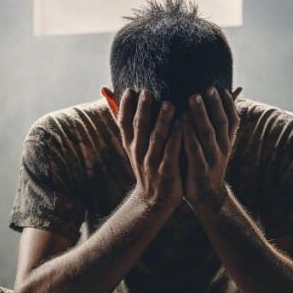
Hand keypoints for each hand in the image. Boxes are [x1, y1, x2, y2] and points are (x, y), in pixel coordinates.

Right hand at [117, 89, 183, 212]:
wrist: (153, 202)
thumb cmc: (147, 167)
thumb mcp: (134, 147)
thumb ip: (127, 123)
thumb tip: (110, 96)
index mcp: (131, 145)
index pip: (124, 123)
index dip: (125, 107)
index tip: (130, 90)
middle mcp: (139, 152)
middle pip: (139, 128)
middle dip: (143, 110)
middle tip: (147, 91)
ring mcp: (152, 163)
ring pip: (156, 140)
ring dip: (162, 122)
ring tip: (169, 104)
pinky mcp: (166, 173)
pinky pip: (171, 154)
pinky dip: (175, 140)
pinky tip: (182, 127)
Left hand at [183, 86, 239, 212]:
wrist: (208, 197)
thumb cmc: (208, 164)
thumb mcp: (218, 145)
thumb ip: (221, 124)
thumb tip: (230, 102)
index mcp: (226, 141)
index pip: (232, 118)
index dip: (228, 103)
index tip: (219, 86)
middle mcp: (222, 148)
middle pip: (220, 122)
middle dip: (214, 104)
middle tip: (205, 87)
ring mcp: (212, 159)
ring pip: (208, 134)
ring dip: (201, 115)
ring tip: (192, 98)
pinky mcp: (200, 170)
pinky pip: (194, 151)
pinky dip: (189, 136)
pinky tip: (181, 124)